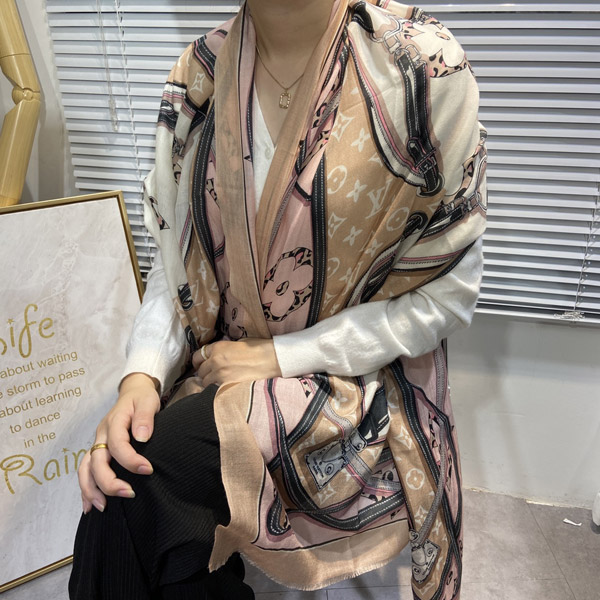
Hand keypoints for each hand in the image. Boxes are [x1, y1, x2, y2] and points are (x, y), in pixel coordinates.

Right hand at [78, 373, 159, 512]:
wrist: (133, 392)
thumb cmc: (142, 399)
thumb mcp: (148, 402)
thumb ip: (145, 418)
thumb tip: (142, 438)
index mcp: (114, 422)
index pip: (117, 444)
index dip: (130, 460)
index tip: (148, 470)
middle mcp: (101, 435)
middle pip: (96, 461)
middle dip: (109, 481)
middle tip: (128, 493)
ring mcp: (97, 443)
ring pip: (85, 469)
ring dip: (91, 489)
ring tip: (103, 507)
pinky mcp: (97, 450)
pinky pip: (86, 471)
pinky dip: (86, 489)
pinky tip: (89, 506)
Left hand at [193, 338, 281, 385]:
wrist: (271, 359)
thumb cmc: (259, 348)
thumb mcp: (238, 342)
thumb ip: (224, 349)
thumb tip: (219, 355)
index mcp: (218, 347)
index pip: (197, 356)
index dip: (199, 362)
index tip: (201, 365)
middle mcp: (215, 360)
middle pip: (200, 371)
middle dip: (204, 373)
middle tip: (211, 375)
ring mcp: (220, 374)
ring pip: (205, 382)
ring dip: (209, 382)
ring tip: (217, 382)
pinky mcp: (227, 385)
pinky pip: (213, 389)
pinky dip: (215, 390)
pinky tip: (222, 388)